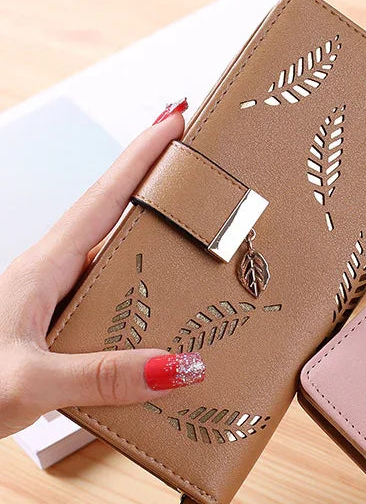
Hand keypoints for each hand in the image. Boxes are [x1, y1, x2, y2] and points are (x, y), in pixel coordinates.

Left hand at [0, 100, 205, 439]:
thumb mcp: (31, 383)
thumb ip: (103, 375)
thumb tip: (179, 364)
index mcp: (41, 271)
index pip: (103, 199)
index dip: (141, 157)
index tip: (175, 121)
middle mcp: (50, 276)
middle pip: (114, 214)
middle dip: (155, 183)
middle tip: (196, 165)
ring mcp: (54, 299)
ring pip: (114, 254)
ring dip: (152, 234)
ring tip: (193, 227)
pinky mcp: (58, 324)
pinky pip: (112, 292)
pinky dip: (144, 283)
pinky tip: (160, 302)